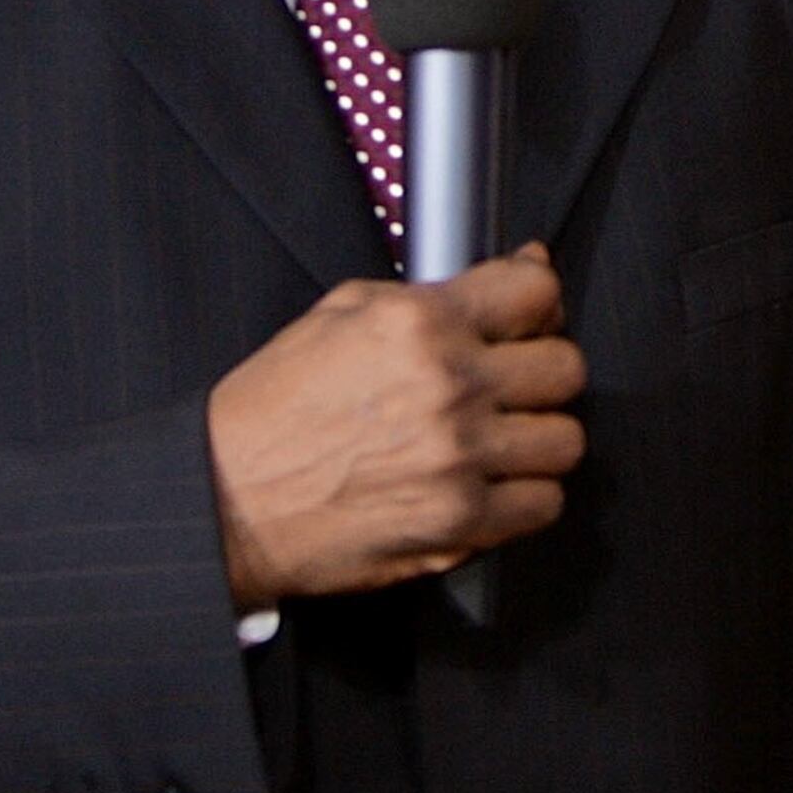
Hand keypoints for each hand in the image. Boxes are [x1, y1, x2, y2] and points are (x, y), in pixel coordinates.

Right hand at [203, 245, 588, 604]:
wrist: (227, 499)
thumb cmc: (274, 410)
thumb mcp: (340, 315)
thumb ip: (432, 294)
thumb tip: (520, 271)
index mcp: (419, 324)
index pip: (536, 294)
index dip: (539, 307)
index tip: (530, 322)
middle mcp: (448, 386)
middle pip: (565, 368)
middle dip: (542, 376)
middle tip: (511, 388)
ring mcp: (459, 458)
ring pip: (565, 440)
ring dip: (537, 441)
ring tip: (498, 442)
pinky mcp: (459, 521)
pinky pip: (544, 504)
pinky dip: (525, 498)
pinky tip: (488, 486)